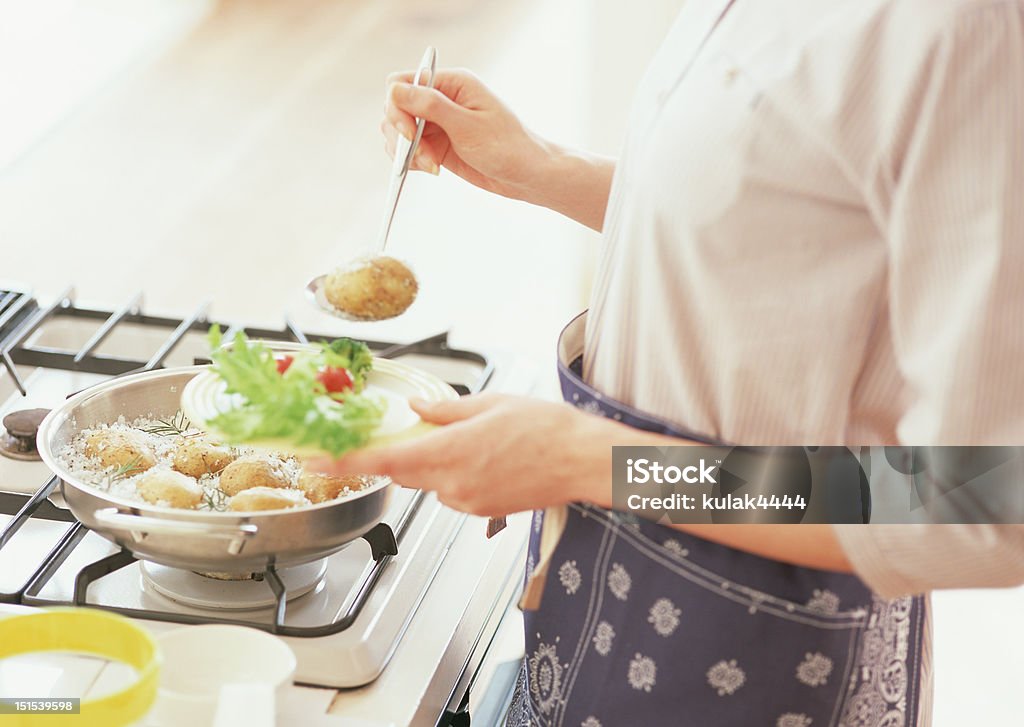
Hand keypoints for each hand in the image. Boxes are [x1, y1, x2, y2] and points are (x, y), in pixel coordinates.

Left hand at [311, 393, 620, 516]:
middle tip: (403, 432)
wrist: (582, 461)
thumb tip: (416, 408)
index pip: (383, 460)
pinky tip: (487, 458)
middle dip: (396, 453)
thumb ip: (445, 411)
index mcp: (449, 451)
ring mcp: (466, 501)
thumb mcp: (491, 404)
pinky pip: (451, 491)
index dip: (343, 463)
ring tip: (474, 440)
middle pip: (402, 471)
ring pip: (428, 481)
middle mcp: (452, 482)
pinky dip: (455, 474)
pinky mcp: (481, 511)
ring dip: (433, 461)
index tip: (314, 462)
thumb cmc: (546, 429)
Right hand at [382, 68, 551, 200]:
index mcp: (452, 83)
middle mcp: (441, 99)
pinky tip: (432, 169)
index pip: (402, 83)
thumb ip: (430, 106)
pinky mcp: (437, 144)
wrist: (527, 175)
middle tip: (425, 157)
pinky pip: (408, 148)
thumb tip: (394, 90)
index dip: (398, 107)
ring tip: (432, 166)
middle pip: (395, 108)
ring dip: (407, 151)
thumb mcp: (467, 126)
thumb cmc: (507, 147)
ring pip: (398, 131)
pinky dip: (412, 160)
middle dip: (402, 135)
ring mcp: (437, 123)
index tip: (410, 133)